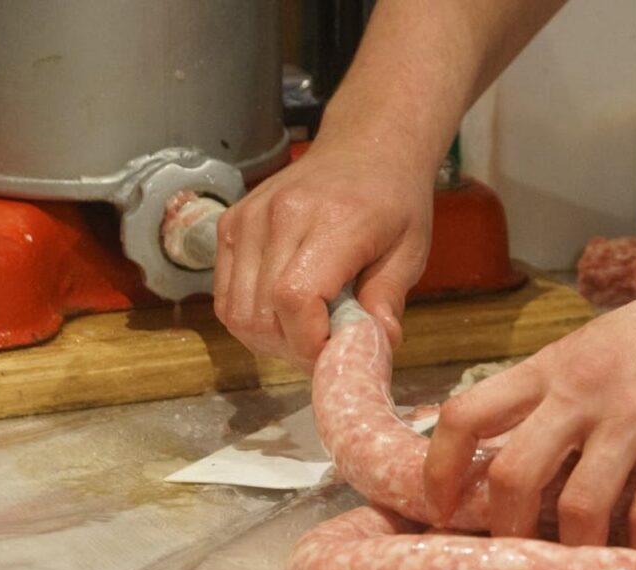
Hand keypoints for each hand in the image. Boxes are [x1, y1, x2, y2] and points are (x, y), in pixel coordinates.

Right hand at [214, 139, 432, 370]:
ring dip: (269, 338)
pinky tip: (284, 313)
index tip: (334, 353)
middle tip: (324, 347)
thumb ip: (389, 298)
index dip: (309, 342)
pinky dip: (251, 317)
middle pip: (261, 312)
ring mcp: (249, 218)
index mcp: (333, 220)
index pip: (295, 298)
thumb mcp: (410, 250)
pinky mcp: (231, 225)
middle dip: (292, 348)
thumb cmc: (393, 201)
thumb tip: (376, 346)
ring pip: (236, 310)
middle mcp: (281, 215)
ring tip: (306, 330)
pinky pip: (225, 295)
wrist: (365, 149)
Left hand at [424, 264, 635, 550]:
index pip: (468, 413)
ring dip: (576, 550)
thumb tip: (513, 456)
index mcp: (550, 366)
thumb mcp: (591, 348)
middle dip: (505, 528)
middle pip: (513, 473)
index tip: (439, 506)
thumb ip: (554, 395)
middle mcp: (583, 389)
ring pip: (579, 505)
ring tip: (584, 563)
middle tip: (516, 555)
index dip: (439, 468)